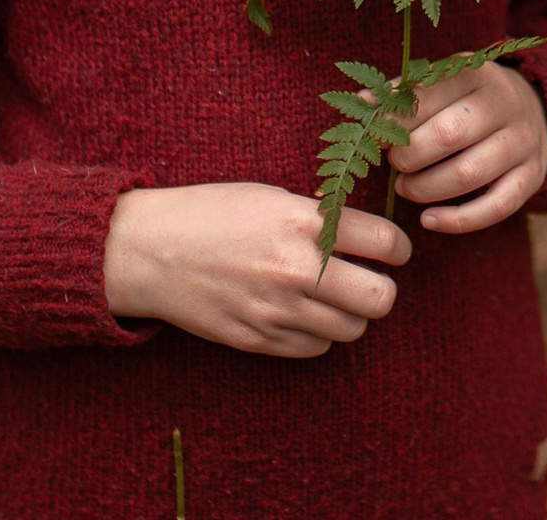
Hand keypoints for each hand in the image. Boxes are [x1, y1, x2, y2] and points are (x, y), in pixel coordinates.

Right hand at [102, 181, 409, 357]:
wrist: (147, 250)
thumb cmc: (211, 213)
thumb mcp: (271, 197)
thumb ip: (319, 218)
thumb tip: (367, 236)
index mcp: (302, 222)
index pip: (386, 243)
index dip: (398, 248)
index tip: (393, 251)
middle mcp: (295, 269)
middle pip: (380, 299)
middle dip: (382, 289)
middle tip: (369, 279)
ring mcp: (276, 310)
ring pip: (351, 330)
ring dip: (351, 314)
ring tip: (333, 297)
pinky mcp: (257, 340)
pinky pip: (315, 348)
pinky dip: (319, 334)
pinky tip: (303, 313)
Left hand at [387, 62, 546, 234]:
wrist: (536, 111)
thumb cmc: (470, 100)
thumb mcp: (443, 84)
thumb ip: (404, 94)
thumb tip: (362, 104)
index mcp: (476, 74)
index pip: (427, 96)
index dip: (393, 121)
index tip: (373, 137)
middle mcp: (505, 104)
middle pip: (450, 134)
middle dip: (409, 156)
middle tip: (394, 163)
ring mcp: (523, 141)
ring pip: (470, 173)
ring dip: (427, 188)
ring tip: (406, 188)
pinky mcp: (533, 176)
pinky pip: (497, 206)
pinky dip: (458, 220)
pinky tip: (429, 220)